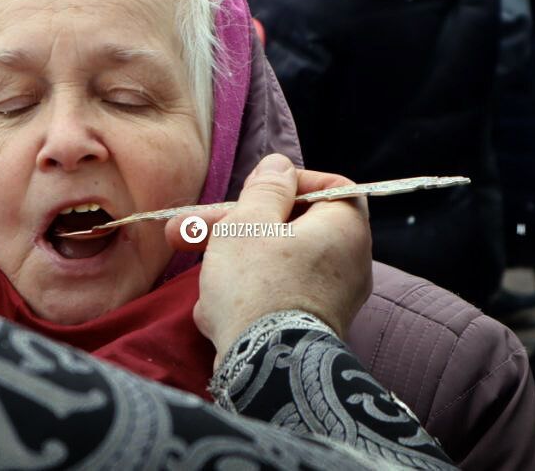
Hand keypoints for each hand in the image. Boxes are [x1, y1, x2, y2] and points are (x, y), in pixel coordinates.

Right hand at [164, 153, 372, 364]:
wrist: (265, 369)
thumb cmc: (257, 283)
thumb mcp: (250, 220)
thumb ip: (265, 187)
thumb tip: (279, 165)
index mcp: (345, 229)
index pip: (330, 187)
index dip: (289, 182)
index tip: (254, 189)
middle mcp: (349, 264)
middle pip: (289, 227)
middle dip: (233, 226)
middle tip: (186, 230)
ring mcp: (331, 300)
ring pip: (275, 264)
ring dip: (230, 262)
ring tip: (192, 271)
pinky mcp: (310, 329)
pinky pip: (275, 298)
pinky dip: (244, 296)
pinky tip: (211, 309)